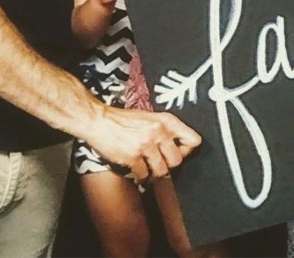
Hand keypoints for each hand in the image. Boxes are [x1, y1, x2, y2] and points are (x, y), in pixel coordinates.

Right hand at [84, 106, 201, 183]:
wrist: (99, 121)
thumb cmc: (123, 120)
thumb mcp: (151, 118)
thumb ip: (166, 130)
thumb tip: (180, 147)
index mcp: (167, 121)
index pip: (194, 140)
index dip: (187, 150)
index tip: (177, 152)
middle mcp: (159, 132)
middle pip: (177, 160)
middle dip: (168, 164)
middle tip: (159, 162)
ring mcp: (146, 145)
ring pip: (162, 171)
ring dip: (154, 172)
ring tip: (147, 166)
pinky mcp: (133, 157)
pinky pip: (144, 175)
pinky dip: (140, 176)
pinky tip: (135, 169)